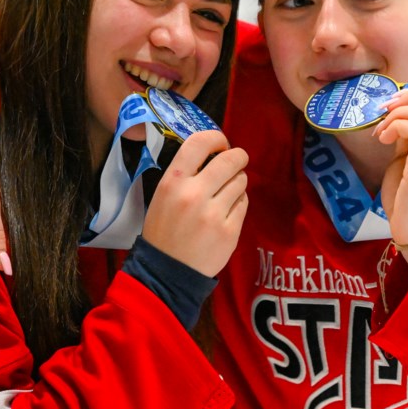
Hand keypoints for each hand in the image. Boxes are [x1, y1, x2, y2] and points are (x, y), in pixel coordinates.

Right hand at [143, 130, 248, 276]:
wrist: (168, 271)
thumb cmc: (164, 229)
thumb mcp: (164, 196)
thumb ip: (187, 174)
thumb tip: (216, 153)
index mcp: (173, 182)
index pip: (200, 142)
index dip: (216, 137)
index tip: (221, 143)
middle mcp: (194, 194)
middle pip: (230, 159)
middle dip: (238, 157)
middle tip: (237, 160)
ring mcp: (214, 214)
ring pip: (241, 181)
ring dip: (237, 182)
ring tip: (226, 192)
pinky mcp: (230, 231)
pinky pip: (244, 203)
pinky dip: (239, 202)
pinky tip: (227, 210)